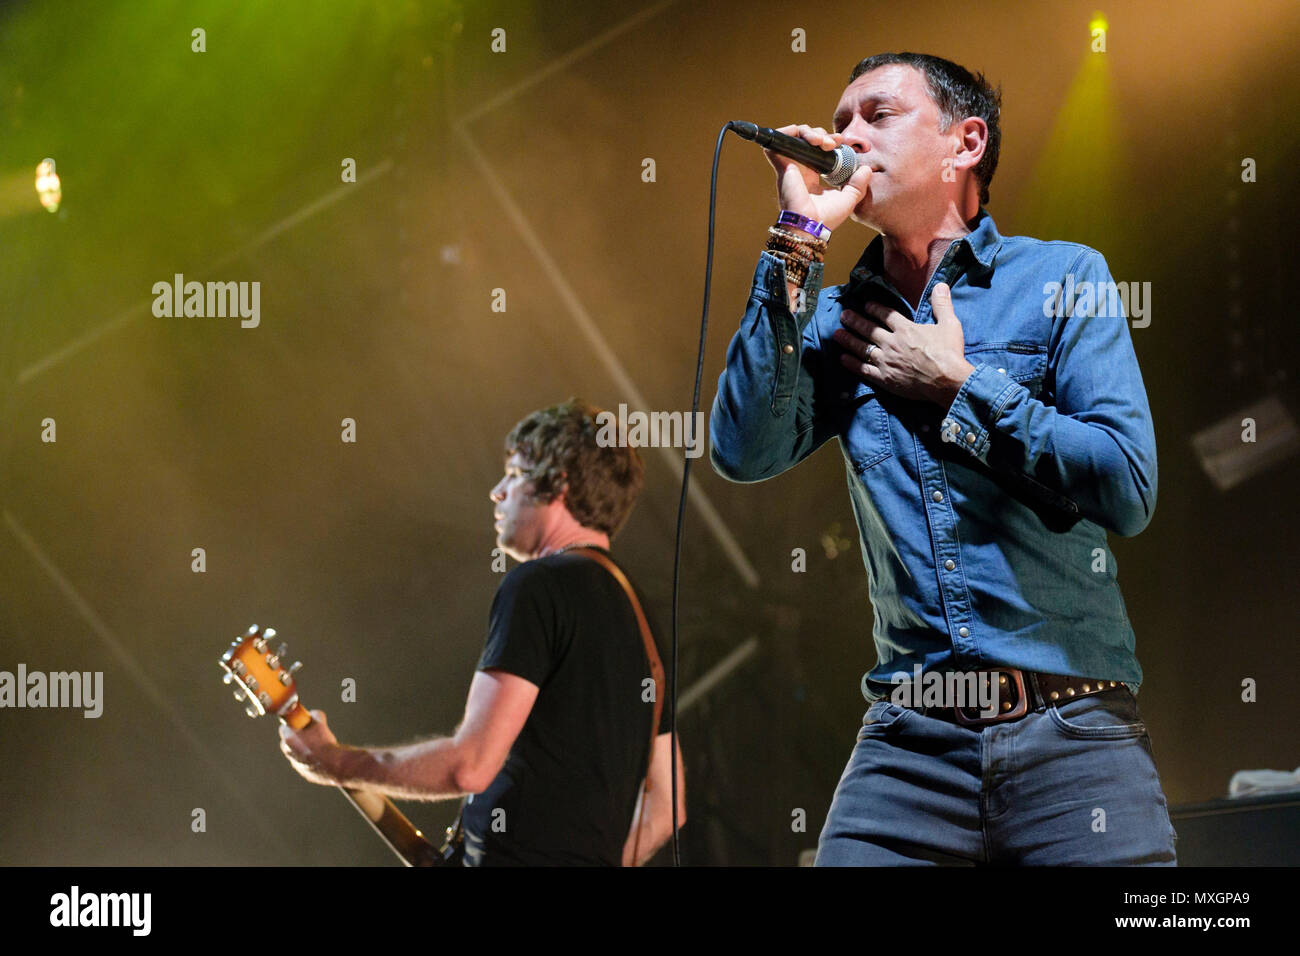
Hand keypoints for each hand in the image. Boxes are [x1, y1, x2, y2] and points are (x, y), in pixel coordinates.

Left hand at [279, 709, 345, 785]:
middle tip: (311, 734)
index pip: (284, 728)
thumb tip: (313, 715)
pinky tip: (324, 757)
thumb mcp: (320, 721)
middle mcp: (289, 753)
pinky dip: (313, 761)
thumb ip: (313, 715)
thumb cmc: (324, 742)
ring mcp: (296, 764)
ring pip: (298, 754)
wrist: (333, 764)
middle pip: (289, 742)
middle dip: (298, 738)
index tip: (301, 723)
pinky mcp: (305, 774)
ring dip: (305, 750)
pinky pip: (307, 764)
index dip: (293, 725)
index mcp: (288, 739)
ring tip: (320, 747)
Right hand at [765, 124, 873, 230]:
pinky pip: (779, 140)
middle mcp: (799, 169)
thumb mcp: (849, 199)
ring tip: (822, 142)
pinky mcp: (782, 164)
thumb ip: (858, 184)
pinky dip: (790, 132)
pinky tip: (810, 140)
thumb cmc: (827, 218)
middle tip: (833, 143)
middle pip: (806, 140)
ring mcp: (789, 165)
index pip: (817, 151)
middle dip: (821, 134)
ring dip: (810, 131)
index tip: (840, 142)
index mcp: (812, 176)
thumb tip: (867, 169)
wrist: (810, 224)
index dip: (828, 141)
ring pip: (795, 136)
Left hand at [831, 283, 974, 406]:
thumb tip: (941, 284)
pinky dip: (852, 364)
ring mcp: (886, 361)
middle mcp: (891, 343)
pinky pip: (864, 370)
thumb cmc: (949, 353)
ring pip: (861, 348)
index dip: (874, 308)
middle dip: (854, 321)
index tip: (865, 305)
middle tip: (843, 315)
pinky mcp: (884, 378)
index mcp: (905, 329)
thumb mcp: (950, 324)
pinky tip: (843, 359)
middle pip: (868, 329)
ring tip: (836, 334)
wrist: (947, 381)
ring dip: (848, 340)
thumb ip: (942, 304)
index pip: (885, 314)